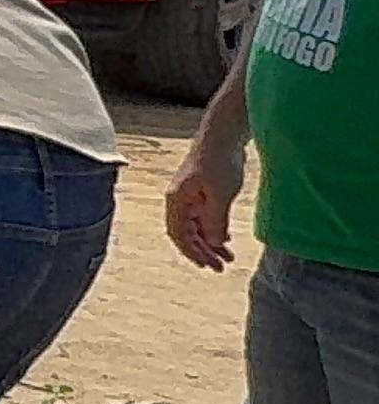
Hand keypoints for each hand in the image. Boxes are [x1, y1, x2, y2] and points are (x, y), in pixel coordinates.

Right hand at [164, 139, 245, 271]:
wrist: (223, 135)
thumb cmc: (219, 161)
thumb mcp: (220, 195)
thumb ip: (215, 221)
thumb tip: (211, 242)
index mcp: (177, 201)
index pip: (179, 234)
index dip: (193, 252)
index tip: (209, 266)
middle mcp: (179, 200)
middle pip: (186, 233)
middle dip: (202, 252)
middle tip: (220, 268)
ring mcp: (190, 196)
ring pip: (196, 227)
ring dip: (209, 243)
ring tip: (227, 257)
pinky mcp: (202, 191)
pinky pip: (204, 218)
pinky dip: (214, 231)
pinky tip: (225, 239)